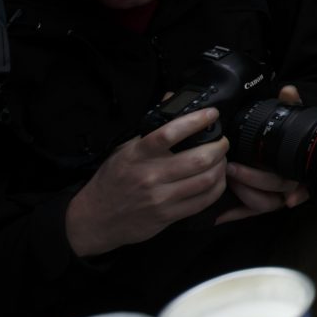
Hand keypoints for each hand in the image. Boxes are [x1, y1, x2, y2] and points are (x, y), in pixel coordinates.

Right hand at [63, 108, 229, 257]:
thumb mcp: (124, 150)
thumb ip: (150, 129)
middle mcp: (150, 175)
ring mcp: (160, 198)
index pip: (169, 133)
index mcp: (138, 155)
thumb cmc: (112, 180)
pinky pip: (203, 200)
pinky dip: (217, 187)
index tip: (211, 114)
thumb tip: (170, 98)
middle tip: (222, 141)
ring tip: (221, 160)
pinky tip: (217, 179)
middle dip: (220, 146)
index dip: (196, 121)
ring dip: (222, 166)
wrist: (95, 219)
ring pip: (206, 180)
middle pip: (199, 158)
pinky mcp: (168, 216)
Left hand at [215, 87, 310, 221]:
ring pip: (264, 204)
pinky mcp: (263, 205)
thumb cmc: (295, 139)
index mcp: (297, 166)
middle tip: (230, 168)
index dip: (267, 178)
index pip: (288, 176)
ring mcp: (277, 197)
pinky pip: (250, 214)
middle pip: (274, 189)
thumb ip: (292, 105)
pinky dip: (235, 214)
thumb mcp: (293, 120)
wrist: (305, 157)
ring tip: (229, 181)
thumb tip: (288, 90)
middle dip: (251, 179)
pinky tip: (218, 215)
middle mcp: (291, 185)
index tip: (244, 171)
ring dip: (246, 194)